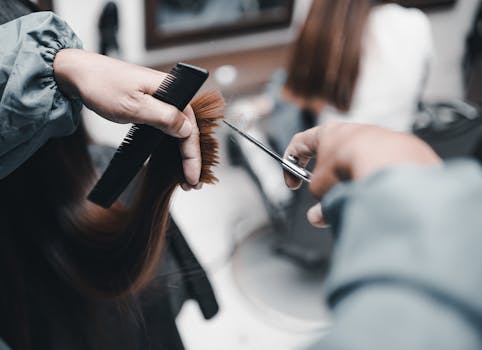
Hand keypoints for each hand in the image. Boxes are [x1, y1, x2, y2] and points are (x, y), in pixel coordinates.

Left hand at [54, 49, 200, 186]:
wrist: (79, 73)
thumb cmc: (102, 85)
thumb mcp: (134, 106)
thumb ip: (164, 117)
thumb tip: (187, 130)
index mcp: (172, 89)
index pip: (191, 127)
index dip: (193, 155)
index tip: (193, 176)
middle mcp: (171, 94)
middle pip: (189, 130)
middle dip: (191, 159)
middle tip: (191, 183)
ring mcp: (162, 100)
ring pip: (180, 131)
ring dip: (183, 154)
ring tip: (184, 176)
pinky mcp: (152, 105)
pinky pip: (168, 127)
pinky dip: (171, 145)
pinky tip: (172, 158)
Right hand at [283, 121, 440, 226]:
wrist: (387, 163)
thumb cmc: (346, 168)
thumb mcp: (321, 189)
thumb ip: (317, 202)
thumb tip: (318, 217)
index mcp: (327, 132)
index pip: (300, 142)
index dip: (290, 165)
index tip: (293, 184)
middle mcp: (352, 131)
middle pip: (333, 157)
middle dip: (327, 182)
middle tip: (326, 199)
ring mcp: (378, 139)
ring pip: (358, 165)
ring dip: (351, 185)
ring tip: (353, 204)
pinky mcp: (399, 151)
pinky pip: (380, 170)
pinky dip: (374, 185)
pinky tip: (374, 199)